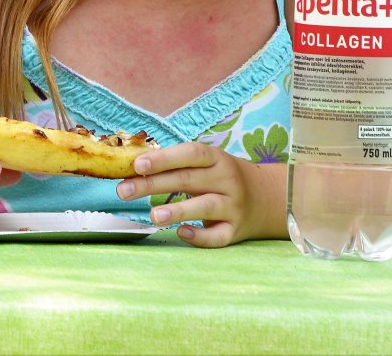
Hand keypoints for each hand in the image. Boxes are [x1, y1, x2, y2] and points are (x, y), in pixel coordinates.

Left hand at [114, 143, 270, 246]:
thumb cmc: (221, 177)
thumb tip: (131, 169)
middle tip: (123, 191)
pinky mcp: (236, 230)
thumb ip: (175, 165)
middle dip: (153, 184)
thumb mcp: (206, 164)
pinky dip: (200, 236)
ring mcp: (233, 206)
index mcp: (215, 159)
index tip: (137, 164)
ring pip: (205, 207)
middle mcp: (227, 180)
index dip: (164, 158)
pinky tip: (181, 233)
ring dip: (178, 210)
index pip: (190, 154)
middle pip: (188, 180)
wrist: (268, 198)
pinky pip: (218, 236)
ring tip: (152, 216)